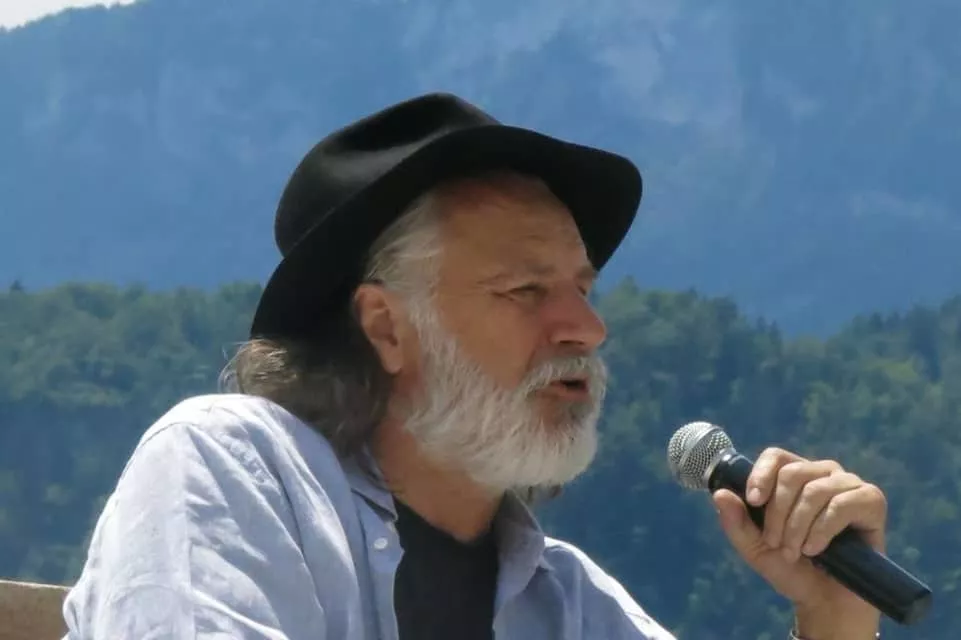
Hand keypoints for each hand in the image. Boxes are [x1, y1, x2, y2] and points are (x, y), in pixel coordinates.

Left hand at [712, 447, 885, 639]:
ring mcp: (848, 485)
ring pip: (815, 490)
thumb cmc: (791, 568)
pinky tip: (816, 549)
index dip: (761, 475)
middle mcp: (822, 474)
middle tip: (775, 543)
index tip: (753, 501)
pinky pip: (842, 504)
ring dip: (798, 526)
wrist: (825, 600)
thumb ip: (736, 521)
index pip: (776, 456)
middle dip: (778, 513)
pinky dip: (823, 530)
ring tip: (795, 552)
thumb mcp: (754, 547)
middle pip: (792, 474)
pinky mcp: (871, 501)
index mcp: (795, 477)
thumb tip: (719, 493)